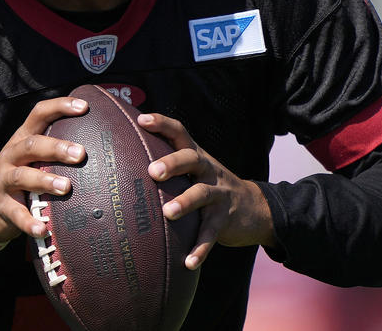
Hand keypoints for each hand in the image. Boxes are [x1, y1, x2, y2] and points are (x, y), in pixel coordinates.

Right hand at [0, 97, 88, 241]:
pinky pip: (16, 214)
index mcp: (21, 139)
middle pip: (31, 145)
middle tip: (80, 154)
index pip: (38, 115)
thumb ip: (53, 149)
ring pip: (22, 177)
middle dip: (56, 148)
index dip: (59, 107)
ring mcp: (3, 181)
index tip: (84, 107)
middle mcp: (11, 156)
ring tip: (66, 187)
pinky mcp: (2, 206)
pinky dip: (29, 222)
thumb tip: (98, 143)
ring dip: (44, 181)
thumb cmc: (18, 176)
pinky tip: (43, 229)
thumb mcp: (30, 157)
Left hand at [137, 113, 276, 269]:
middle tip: (152, 171)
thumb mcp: (196, 170)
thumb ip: (170, 162)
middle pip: (191, 159)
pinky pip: (211, 233)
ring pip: (202, 195)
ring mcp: (219, 194)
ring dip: (185, 203)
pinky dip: (200, 248)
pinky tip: (188, 262)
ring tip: (168, 213)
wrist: (256, 209)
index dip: (162, 124)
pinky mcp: (225, 219)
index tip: (142, 119)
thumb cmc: (211, 186)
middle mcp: (208, 171)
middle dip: (172, 163)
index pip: (179, 133)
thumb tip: (124, 157)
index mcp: (197, 157)